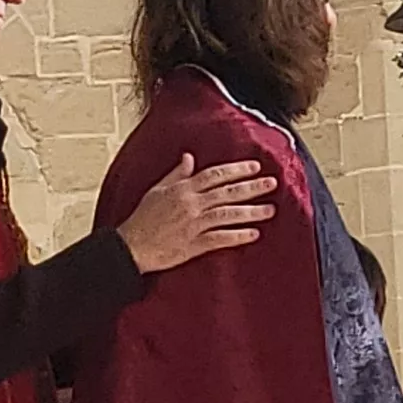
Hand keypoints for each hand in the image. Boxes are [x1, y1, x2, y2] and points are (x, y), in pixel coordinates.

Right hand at [116, 155, 277, 272]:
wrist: (130, 245)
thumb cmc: (142, 218)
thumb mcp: (157, 190)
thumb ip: (176, 174)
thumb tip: (189, 157)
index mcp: (182, 189)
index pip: (214, 175)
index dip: (236, 170)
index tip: (255, 167)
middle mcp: (191, 204)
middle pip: (227, 193)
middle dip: (252, 187)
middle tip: (272, 183)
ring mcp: (193, 224)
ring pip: (227, 214)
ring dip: (251, 212)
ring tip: (270, 210)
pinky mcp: (193, 244)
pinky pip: (220, 239)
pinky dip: (237, 236)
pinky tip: (254, 234)